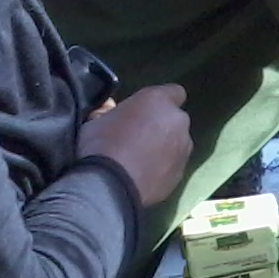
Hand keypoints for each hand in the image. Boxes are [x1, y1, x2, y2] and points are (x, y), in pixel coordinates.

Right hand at [78, 84, 192, 206]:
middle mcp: (178, 121)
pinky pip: (172, 167)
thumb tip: (108, 110)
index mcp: (159, 100)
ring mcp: (183, 149)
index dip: (161, 101)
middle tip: (137, 138)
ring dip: (164, 148)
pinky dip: (162, 169)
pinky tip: (142, 177)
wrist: (109, 186)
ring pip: (176, 144)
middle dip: (161, 126)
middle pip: (174, 120)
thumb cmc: (101, 144)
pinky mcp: (180, 174)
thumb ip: (109, 112)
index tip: (145, 110)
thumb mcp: (95, 120)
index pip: (174, 92)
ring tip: (139, 161)